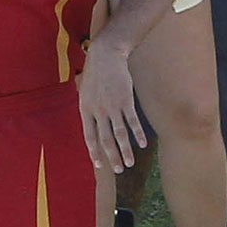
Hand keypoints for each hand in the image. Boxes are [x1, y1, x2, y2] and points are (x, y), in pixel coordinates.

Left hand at [78, 37, 145, 172]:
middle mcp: (98, 111)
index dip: (94, 151)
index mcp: (85, 110)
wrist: (105, 56)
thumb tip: (91, 126)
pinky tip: (142, 144)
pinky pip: (132, 121)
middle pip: (105, 139)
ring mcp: (112, 107)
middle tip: (118, 170)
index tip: (98, 164)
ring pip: (119, 134)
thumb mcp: (85, 93)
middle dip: (112, 157)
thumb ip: (88, 111)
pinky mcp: (125, 100)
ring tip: (129, 163)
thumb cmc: (95, 75)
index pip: (89, 137)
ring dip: (125, 150)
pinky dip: (137, 134)